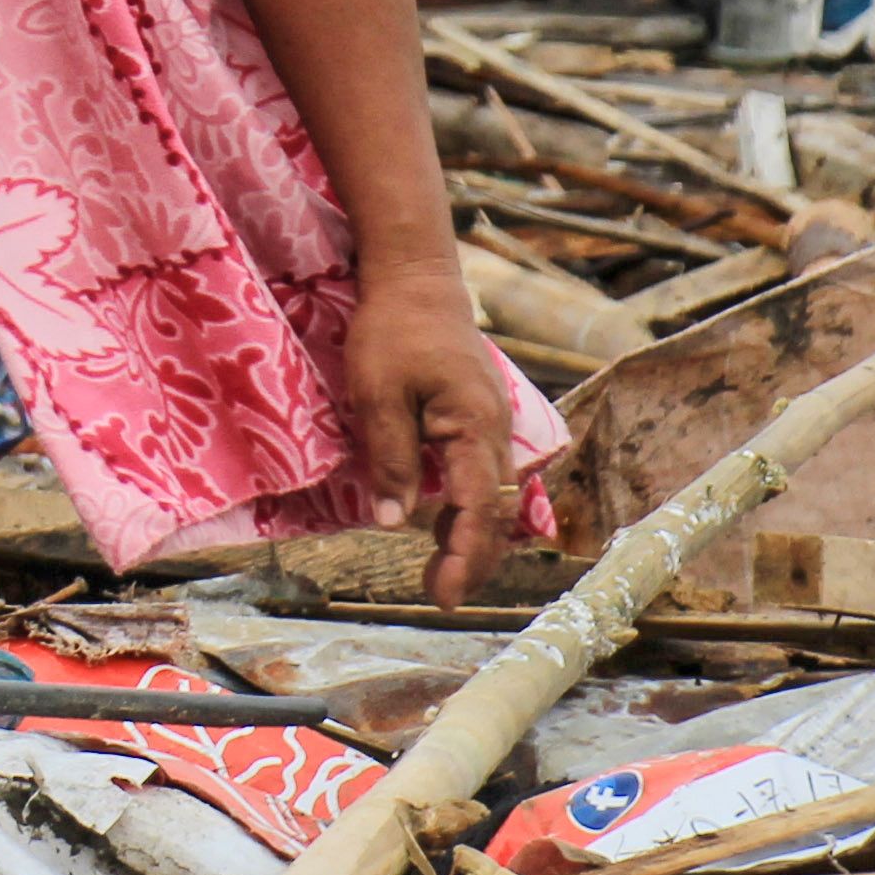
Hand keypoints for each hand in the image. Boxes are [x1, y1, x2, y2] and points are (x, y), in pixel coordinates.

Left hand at [343, 269, 519, 603]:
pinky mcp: (480, 419)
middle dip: (472, 559)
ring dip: (471, 536)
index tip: (443, 594)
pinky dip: (468, 507)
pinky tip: (441, 523)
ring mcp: (493, 425)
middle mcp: (496, 433)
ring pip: (494, 497)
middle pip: (495, 513)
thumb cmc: (393, 330)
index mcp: (475, 429)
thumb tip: (394, 521)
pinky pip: (484, 475)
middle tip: (441, 595)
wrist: (416, 280)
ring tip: (440, 573)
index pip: (478, 509)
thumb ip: (390, 457)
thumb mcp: (377, 394)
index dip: (463, 557)